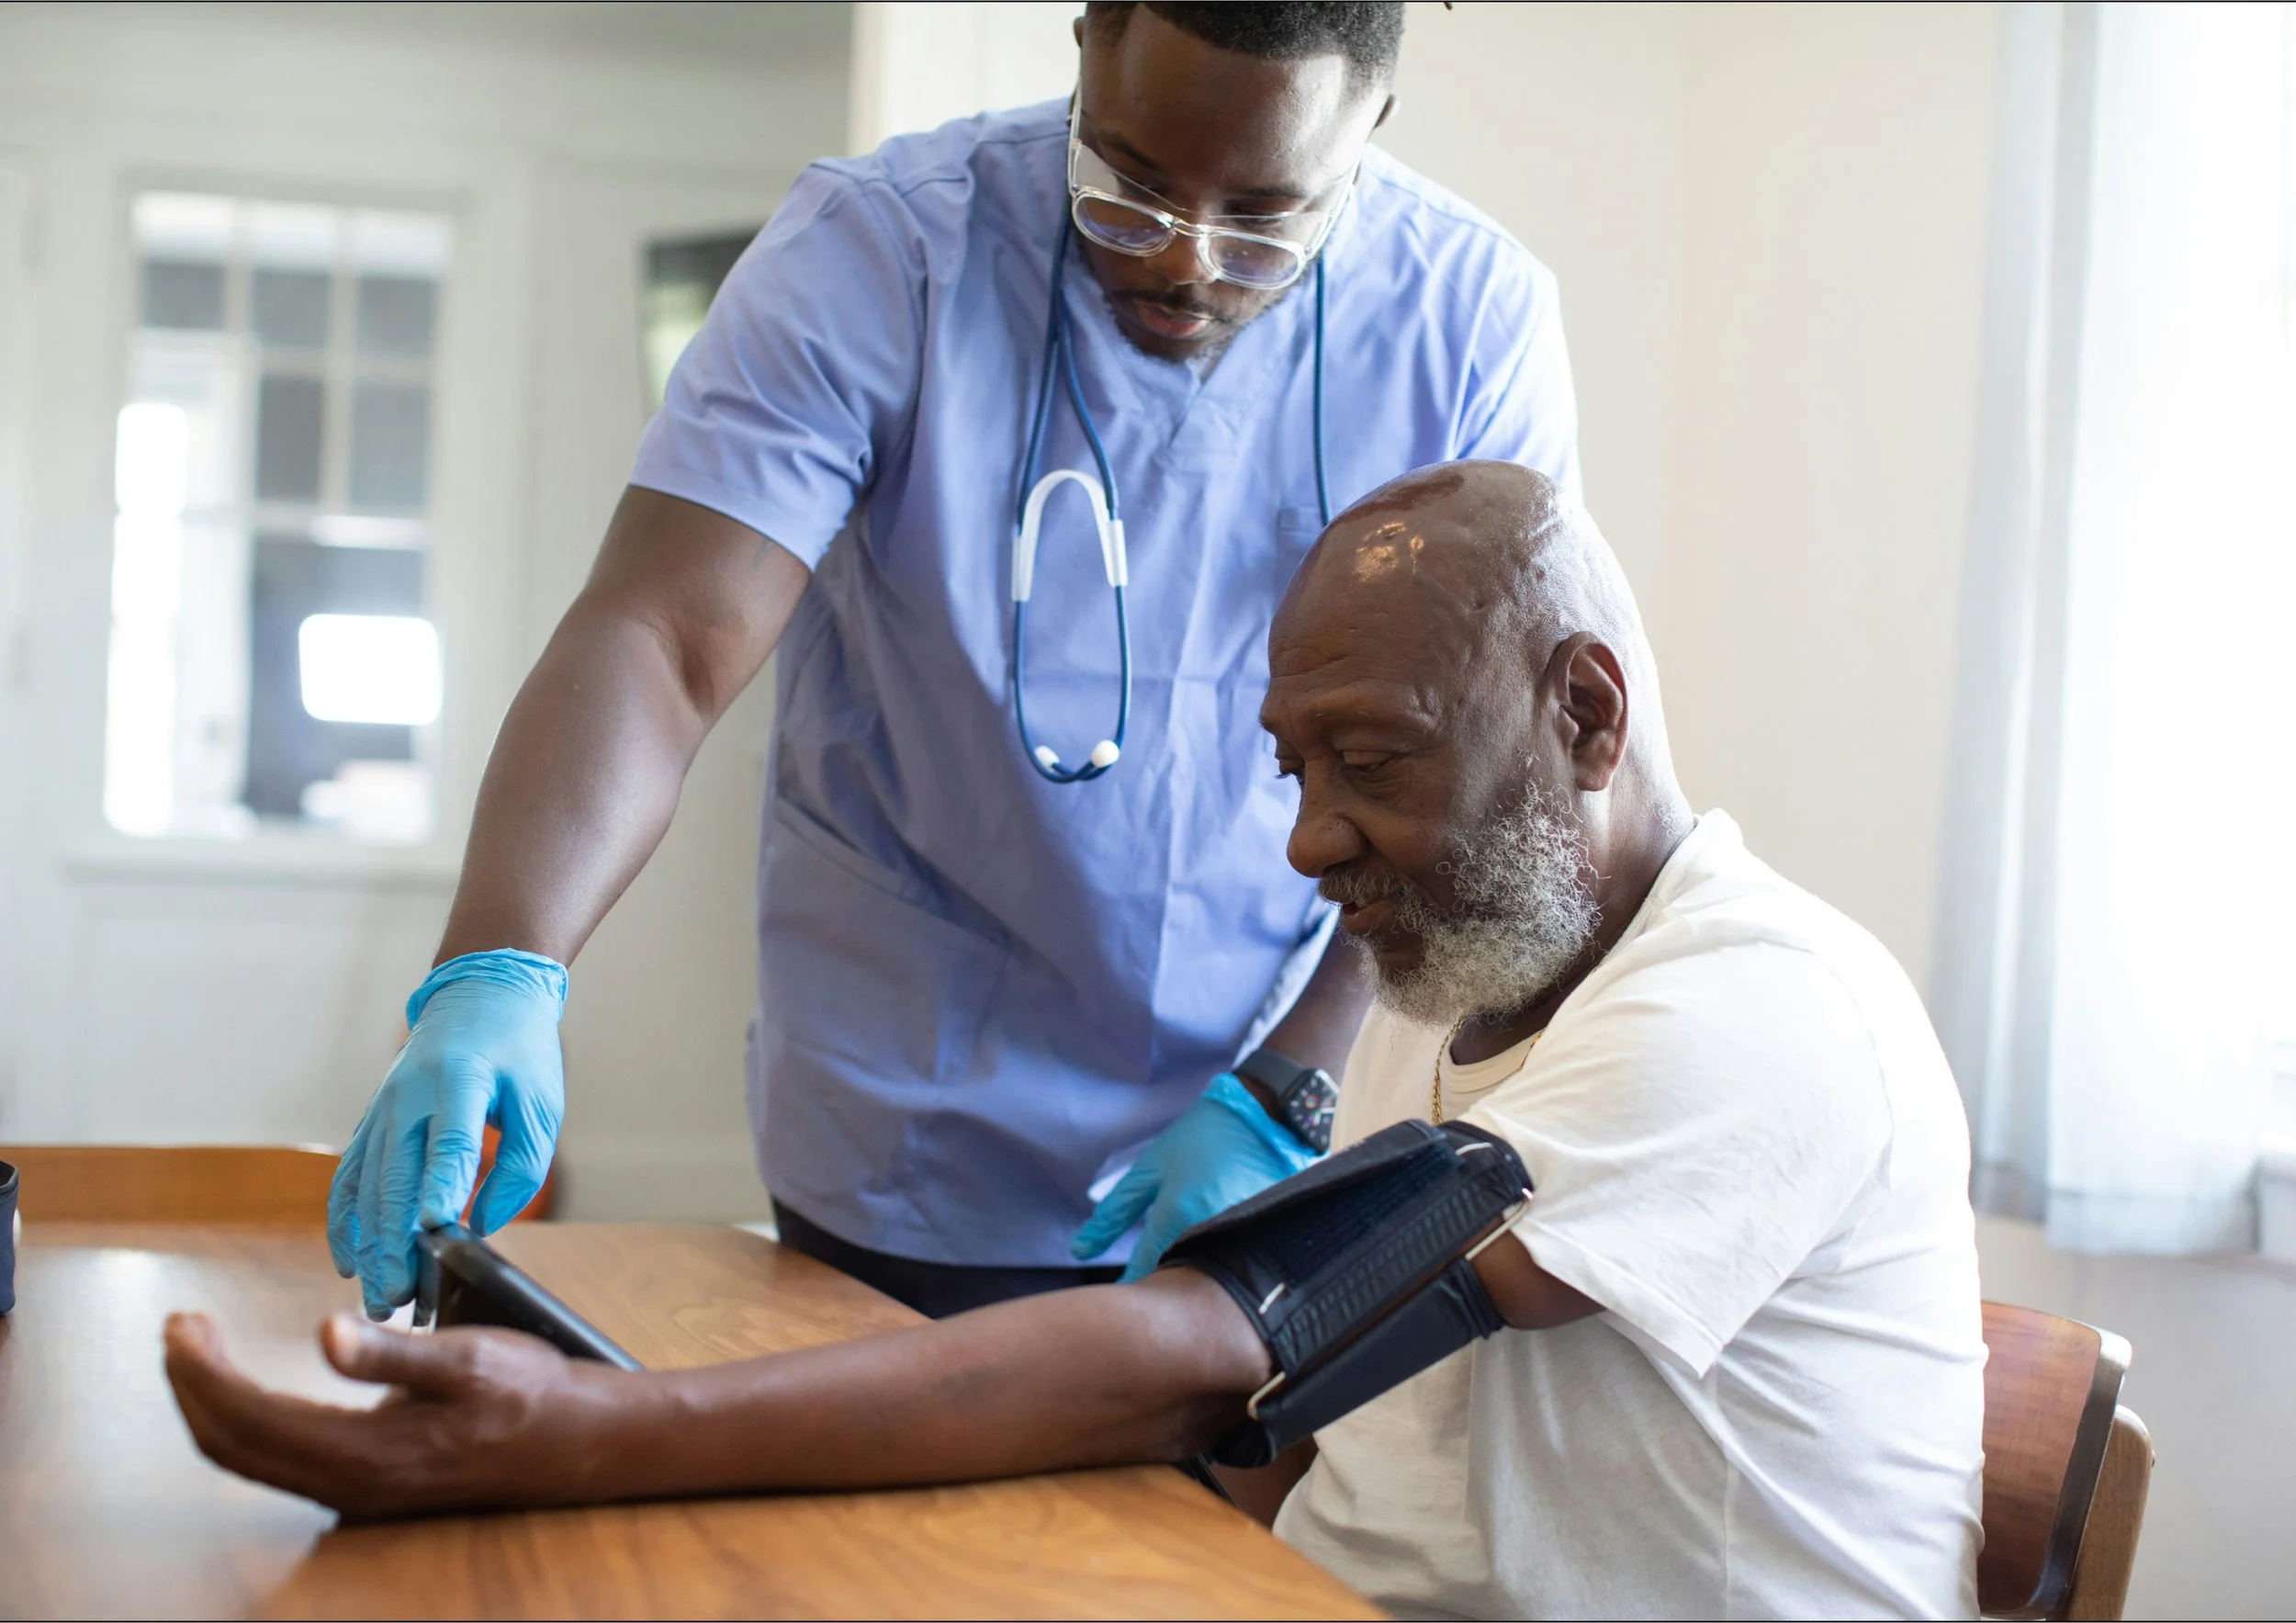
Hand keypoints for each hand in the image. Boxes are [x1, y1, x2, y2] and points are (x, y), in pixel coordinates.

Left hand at [163, 1311, 636, 1517]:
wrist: (577, 1443)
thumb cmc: (529, 1393)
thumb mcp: (470, 1358)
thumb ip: (393, 1351)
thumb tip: (325, 1334)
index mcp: (365, 1456)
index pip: (248, 1418)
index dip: (202, 1372)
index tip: (185, 1321)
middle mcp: (347, 1487)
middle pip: (231, 1446)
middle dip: (192, 1385)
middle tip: (182, 1326)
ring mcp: (352, 1493)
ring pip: (248, 1458)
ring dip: (211, 1403)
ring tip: (201, 1348)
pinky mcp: (361, 1484)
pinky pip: (274, 1461)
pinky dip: (242, 1419)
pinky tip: (247, 1385)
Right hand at [327, 949, 567, 1317]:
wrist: (480, 994)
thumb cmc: (518, 1051)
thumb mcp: (540, 1101)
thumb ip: (520, 1165)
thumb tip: (481, 1224)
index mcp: (458, 1082)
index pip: (448, 1144)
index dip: (439, 1189)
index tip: (433, 1233)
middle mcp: (408, 1097)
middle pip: (395, 1180)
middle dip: (393, 1245)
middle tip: (398, 1301)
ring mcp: (382, 1111)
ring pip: (364, 1189)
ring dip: (367, 1247)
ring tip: (377, 1299)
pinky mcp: (371, 1122)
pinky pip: (349, 1179)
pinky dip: (345, 1223)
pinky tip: (349, 1262)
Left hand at [1071, 1072, 1316, 1280]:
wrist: (1262, 1114)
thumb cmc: (1199, 1137)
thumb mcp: (1151, 1168)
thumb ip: (1115, 1213)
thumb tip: (1080, 1251)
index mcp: (1177, 1214)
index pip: (1147, 1267)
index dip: (1133, 1282)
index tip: (1125, 1296)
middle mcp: (1212, 1230)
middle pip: (1181, 1276)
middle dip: (1167, 1280)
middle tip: (1158, 1280)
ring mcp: (1245, 1234)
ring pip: (1210, 1273)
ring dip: (1197, 1273)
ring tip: (1191, 1264)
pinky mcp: (1269, 1233)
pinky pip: (1238, 1260)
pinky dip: (1225, 1259)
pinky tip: (1222, 1252)